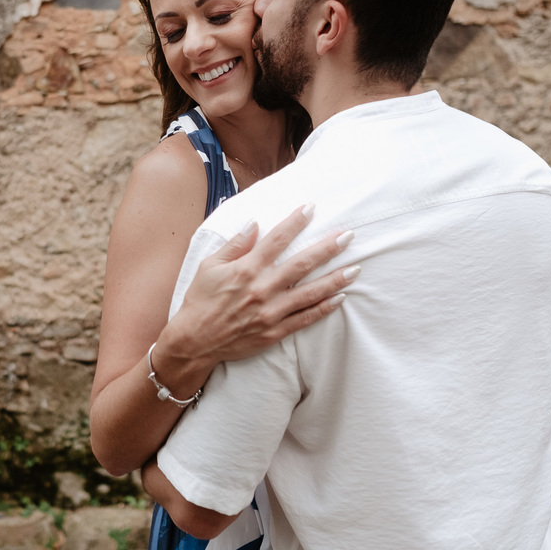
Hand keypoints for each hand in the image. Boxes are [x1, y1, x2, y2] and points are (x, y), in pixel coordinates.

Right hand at [158, 204, 357, 371]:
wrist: (194, 341)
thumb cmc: (199, 301)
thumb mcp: (210, 266)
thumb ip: (234, 245)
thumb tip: (254, 224)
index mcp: (246, 269)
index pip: (276, 239)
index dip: (295, 222)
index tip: (311, 208)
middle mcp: (262, 288)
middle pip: (301, 264)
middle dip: (327, 248)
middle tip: (348, 236)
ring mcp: (270, 312)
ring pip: (310, 293)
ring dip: (334, 279)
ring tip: (356, 268)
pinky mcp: (274, 331)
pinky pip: (305, 319)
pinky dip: (324, 308)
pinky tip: (340, 298)